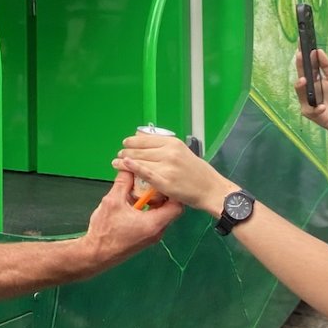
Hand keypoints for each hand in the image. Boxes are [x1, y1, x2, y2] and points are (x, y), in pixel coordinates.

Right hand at [79, 171, 183, 269]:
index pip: (177, 206)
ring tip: (139, 192)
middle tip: (149, 183)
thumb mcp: (112, 201)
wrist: (95, 255)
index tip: (162, 180)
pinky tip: (132, 203)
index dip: (172, 191)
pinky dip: (147, 210)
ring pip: (161, 215)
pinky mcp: (144, 238)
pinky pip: (152, 220)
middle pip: (170, 209)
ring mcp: (151, 236)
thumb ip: (123, 183)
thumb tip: (129, 168)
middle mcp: (157, 232)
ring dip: (152, 202)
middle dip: (161, 194)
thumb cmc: (104, 232)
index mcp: (154, 223)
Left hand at [113, 134, 231, 216]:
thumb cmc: (198, 173)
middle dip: (126, 151)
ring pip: (139, 160)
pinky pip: (145, 172)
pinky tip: (124, 165)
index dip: (132, 141)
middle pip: (140, 149)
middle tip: (119, 154)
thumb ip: (165, 148)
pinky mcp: (165, 181)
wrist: (211, 189)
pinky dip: (133, 167)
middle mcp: (169, 152)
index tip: (126, 143)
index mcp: (173, 143)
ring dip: (124, 161)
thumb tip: (145, 141)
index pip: (146, 139)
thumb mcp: (183, 152)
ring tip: (116, 162)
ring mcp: (166, 166)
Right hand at [294, 48, 327, 134]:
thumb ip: (327, 67)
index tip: (301, 43)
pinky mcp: (311, 114)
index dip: (303, 55)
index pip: (307, 66)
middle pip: (301, 76)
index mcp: (314, 80)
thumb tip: (318, 51)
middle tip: (300, 55)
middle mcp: (308, 90)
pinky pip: (311, 110)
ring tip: (304, 80)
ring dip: (301, 87)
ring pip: (301, 94)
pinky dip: (317, 109)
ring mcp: (308, 102)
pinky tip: (323, 107)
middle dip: (300, 66)